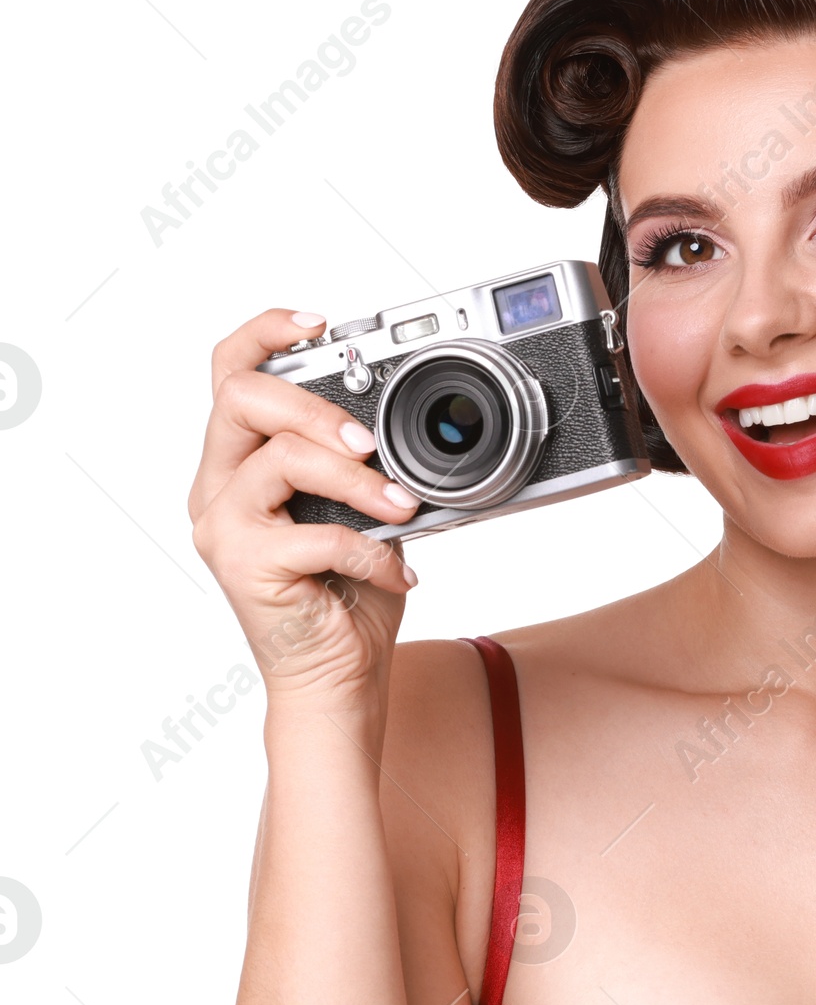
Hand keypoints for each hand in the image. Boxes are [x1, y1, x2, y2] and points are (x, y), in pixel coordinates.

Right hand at [190, 309, 420, 707]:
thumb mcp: (365, 514)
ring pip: (283, 459)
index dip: (267, 333)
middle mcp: (217, 488)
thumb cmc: (351, 597)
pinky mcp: (243, 565)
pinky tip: (397, 571)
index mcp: (240, 465)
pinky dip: (371, 549)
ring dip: (359, 481)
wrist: (339, 680)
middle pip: (240, 398)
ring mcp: (223, 526)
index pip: (230, 373)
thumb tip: (410, 427)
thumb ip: (364, 466)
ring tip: (402, 509)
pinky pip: (315, 532)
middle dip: (315, 406)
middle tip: (370, 442)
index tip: (321, 324)